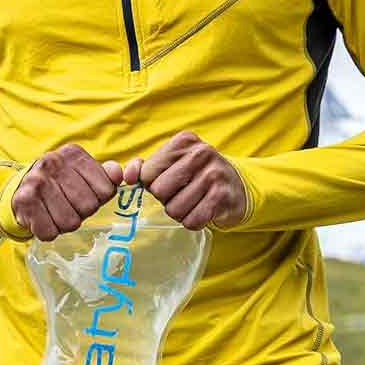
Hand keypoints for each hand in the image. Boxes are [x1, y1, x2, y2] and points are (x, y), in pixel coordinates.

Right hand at [12, 144, 123, 240]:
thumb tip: (120, 175)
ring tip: (55, 214)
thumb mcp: (83, 174)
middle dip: (80, 214)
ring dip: (64, 225)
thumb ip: (105, 175)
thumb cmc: (59, 184)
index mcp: (74, 154)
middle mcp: (54, 163)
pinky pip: (49, 231)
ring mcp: (37, 181)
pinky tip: (43, 219)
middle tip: (68, 207)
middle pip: (88, 207)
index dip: (97, 200)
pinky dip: (48, 232)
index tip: (84, 196)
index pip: (105, 190)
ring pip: (70, 222)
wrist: (20, 188)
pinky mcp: (24, 201)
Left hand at [123, 131, 246, 230]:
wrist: (237, 187)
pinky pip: (192, 221)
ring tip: (193, 203)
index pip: (147, 173)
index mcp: (183, 142)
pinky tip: (202, 211)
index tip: (171, 183)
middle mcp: (200, 153)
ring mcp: (213, 174)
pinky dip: (193, 222)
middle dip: (167, 200)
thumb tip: (127, 176)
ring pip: (174, 209)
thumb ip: (145, 168)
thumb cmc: (196, 176)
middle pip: (159, 192)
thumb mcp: (173, 164)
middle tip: (182, 195)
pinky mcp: (221, 196)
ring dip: (180, 213)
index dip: (154, 185)